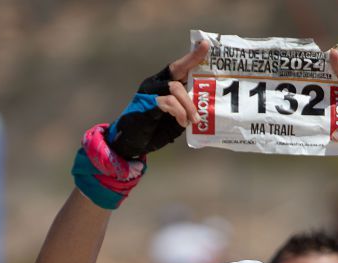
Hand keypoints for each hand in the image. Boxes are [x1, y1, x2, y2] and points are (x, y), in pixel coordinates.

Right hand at [108, 41, 209, 158]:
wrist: (131, 144)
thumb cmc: (154, 131)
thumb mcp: (176, 119)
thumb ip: (186, 109)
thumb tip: (204, 107)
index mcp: (163, 85)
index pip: (179, 68)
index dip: (192, 56)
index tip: (206, 44)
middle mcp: (156, 84)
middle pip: (176, 68)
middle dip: (192, 59)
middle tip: (205, 49)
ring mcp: (150, 92)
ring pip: (175, 88)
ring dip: (189, 104)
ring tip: (195, 119)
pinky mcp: (147, 103)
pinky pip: (168, 101)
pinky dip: (179, 112)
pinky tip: (183, 122)